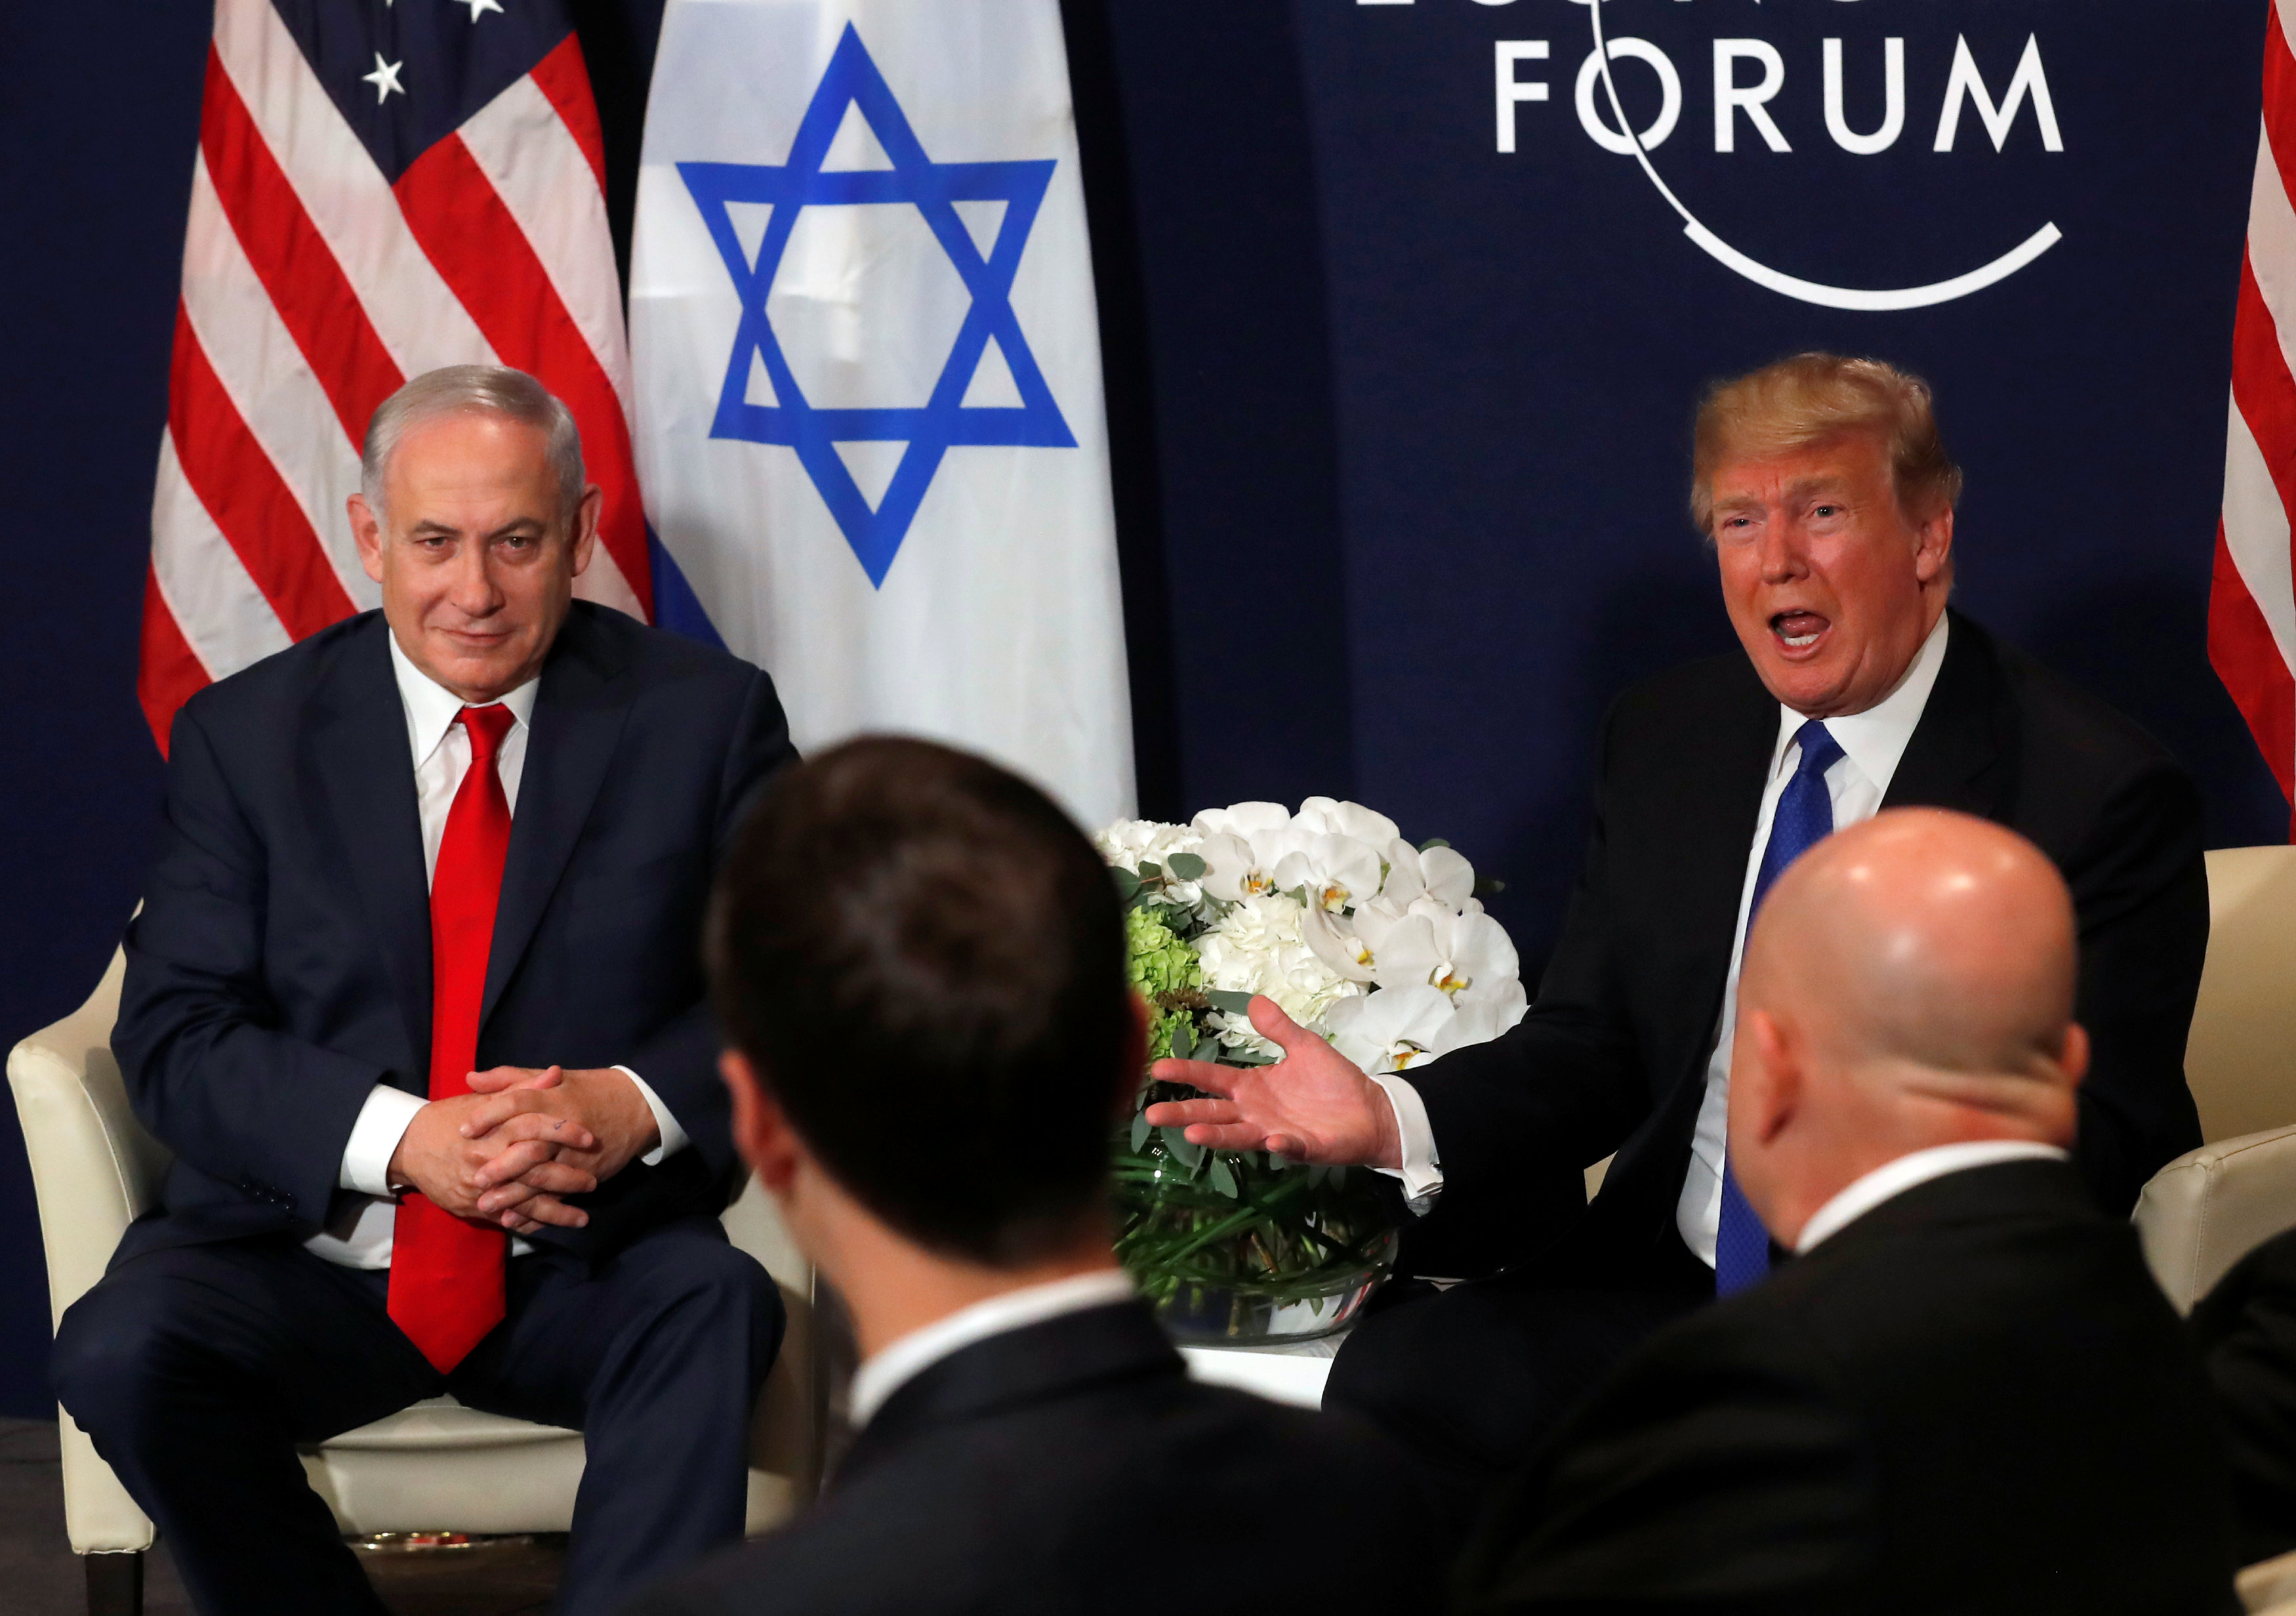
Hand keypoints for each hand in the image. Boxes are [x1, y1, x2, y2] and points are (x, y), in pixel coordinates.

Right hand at [386, 1085, 598, 1231]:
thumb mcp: (485, 1099)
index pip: (536, 1129)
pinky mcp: (473, 1208)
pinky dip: (530, 1224)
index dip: (565, 1132)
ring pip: (525, 1204)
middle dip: (568, 1179)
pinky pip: (507, 1220)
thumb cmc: (450, 1117)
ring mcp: (481, 1189)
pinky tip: (551, 1227)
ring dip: (556, 1213)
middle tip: (594, 1181)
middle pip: (535, 1172)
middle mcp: (489, 1162)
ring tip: (583, 1218)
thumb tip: (556, 1073)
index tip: (590, 1137)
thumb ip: (523, 1088)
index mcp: (495, 1131)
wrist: (409, 1146)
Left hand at [460, 1066, 661, 1232]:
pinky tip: (515, 1219)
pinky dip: (537, 1211)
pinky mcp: (588, 1173)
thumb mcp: (552, 1077)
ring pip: (543, 1178)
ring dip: (514, 1195)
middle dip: (501, 1166)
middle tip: (474, 1179)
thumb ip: (509, 1078)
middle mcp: (563, 1127)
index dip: (488, 1115)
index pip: (516, 1104)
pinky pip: (560, 1196)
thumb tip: (470, 1079)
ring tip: (486, 1206)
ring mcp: (576, 1154)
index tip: (464, 1129)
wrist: (636, 1106)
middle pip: (529, 1148)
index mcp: (553, 1097)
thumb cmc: (588, 1089)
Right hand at [1143, 996, 1401, 1168]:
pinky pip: (1289, 1148)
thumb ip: (1278, 1028)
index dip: (1187, 1072)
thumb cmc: (1333, 1081)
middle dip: (1183, 1113)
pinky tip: (1269, 1142)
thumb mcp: (1304, 1046)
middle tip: (1151, 1114)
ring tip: (1193, 1133)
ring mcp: (1275, 1133)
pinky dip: (1279, 1146)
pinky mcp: (1303, 1148)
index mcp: (1252, 1087)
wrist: (1370, 1109)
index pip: (1213, 1078)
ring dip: (1217, 1136)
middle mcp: (1256, 1113)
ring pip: (1239, 1135)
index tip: (1158, 1068)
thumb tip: (1253, 1001)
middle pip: (1213, 1112)